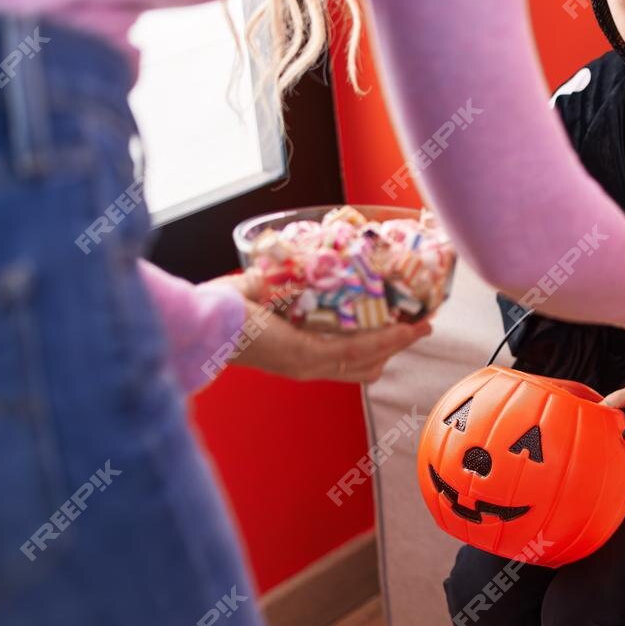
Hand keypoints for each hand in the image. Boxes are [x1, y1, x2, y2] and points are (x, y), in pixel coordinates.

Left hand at [222, 272, 430, 383]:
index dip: (378, 347)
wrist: (201, 319)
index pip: (349, 360)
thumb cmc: (223, 307)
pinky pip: (359, 349)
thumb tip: (304, 259)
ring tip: (423, 323)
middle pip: (366, 366)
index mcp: (299, 355)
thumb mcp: (263, 297)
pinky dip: (387, 340)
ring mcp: (310, 363)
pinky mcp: (308, 355)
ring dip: (400, 342)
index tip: (400, 326)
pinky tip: (406, 328)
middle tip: (418, 325)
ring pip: (370, 358)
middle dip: (395, 347)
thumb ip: (285, 286)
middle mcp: (309, 366)